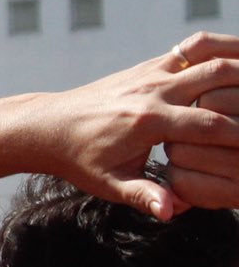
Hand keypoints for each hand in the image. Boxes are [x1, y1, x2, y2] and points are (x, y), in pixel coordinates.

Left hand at [44, 33, 238, 216]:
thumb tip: (172, 212)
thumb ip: (144, 197)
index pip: (211, 124)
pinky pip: (191, 54)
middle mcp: (151, 91)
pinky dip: (218, 57)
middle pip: (218, 80)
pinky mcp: (146, 67)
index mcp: (147, 121)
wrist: (47, 127)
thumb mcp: (109, 184)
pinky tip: (237, 70)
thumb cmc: (79, 160)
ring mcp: (149, 74)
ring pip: (208, 61)